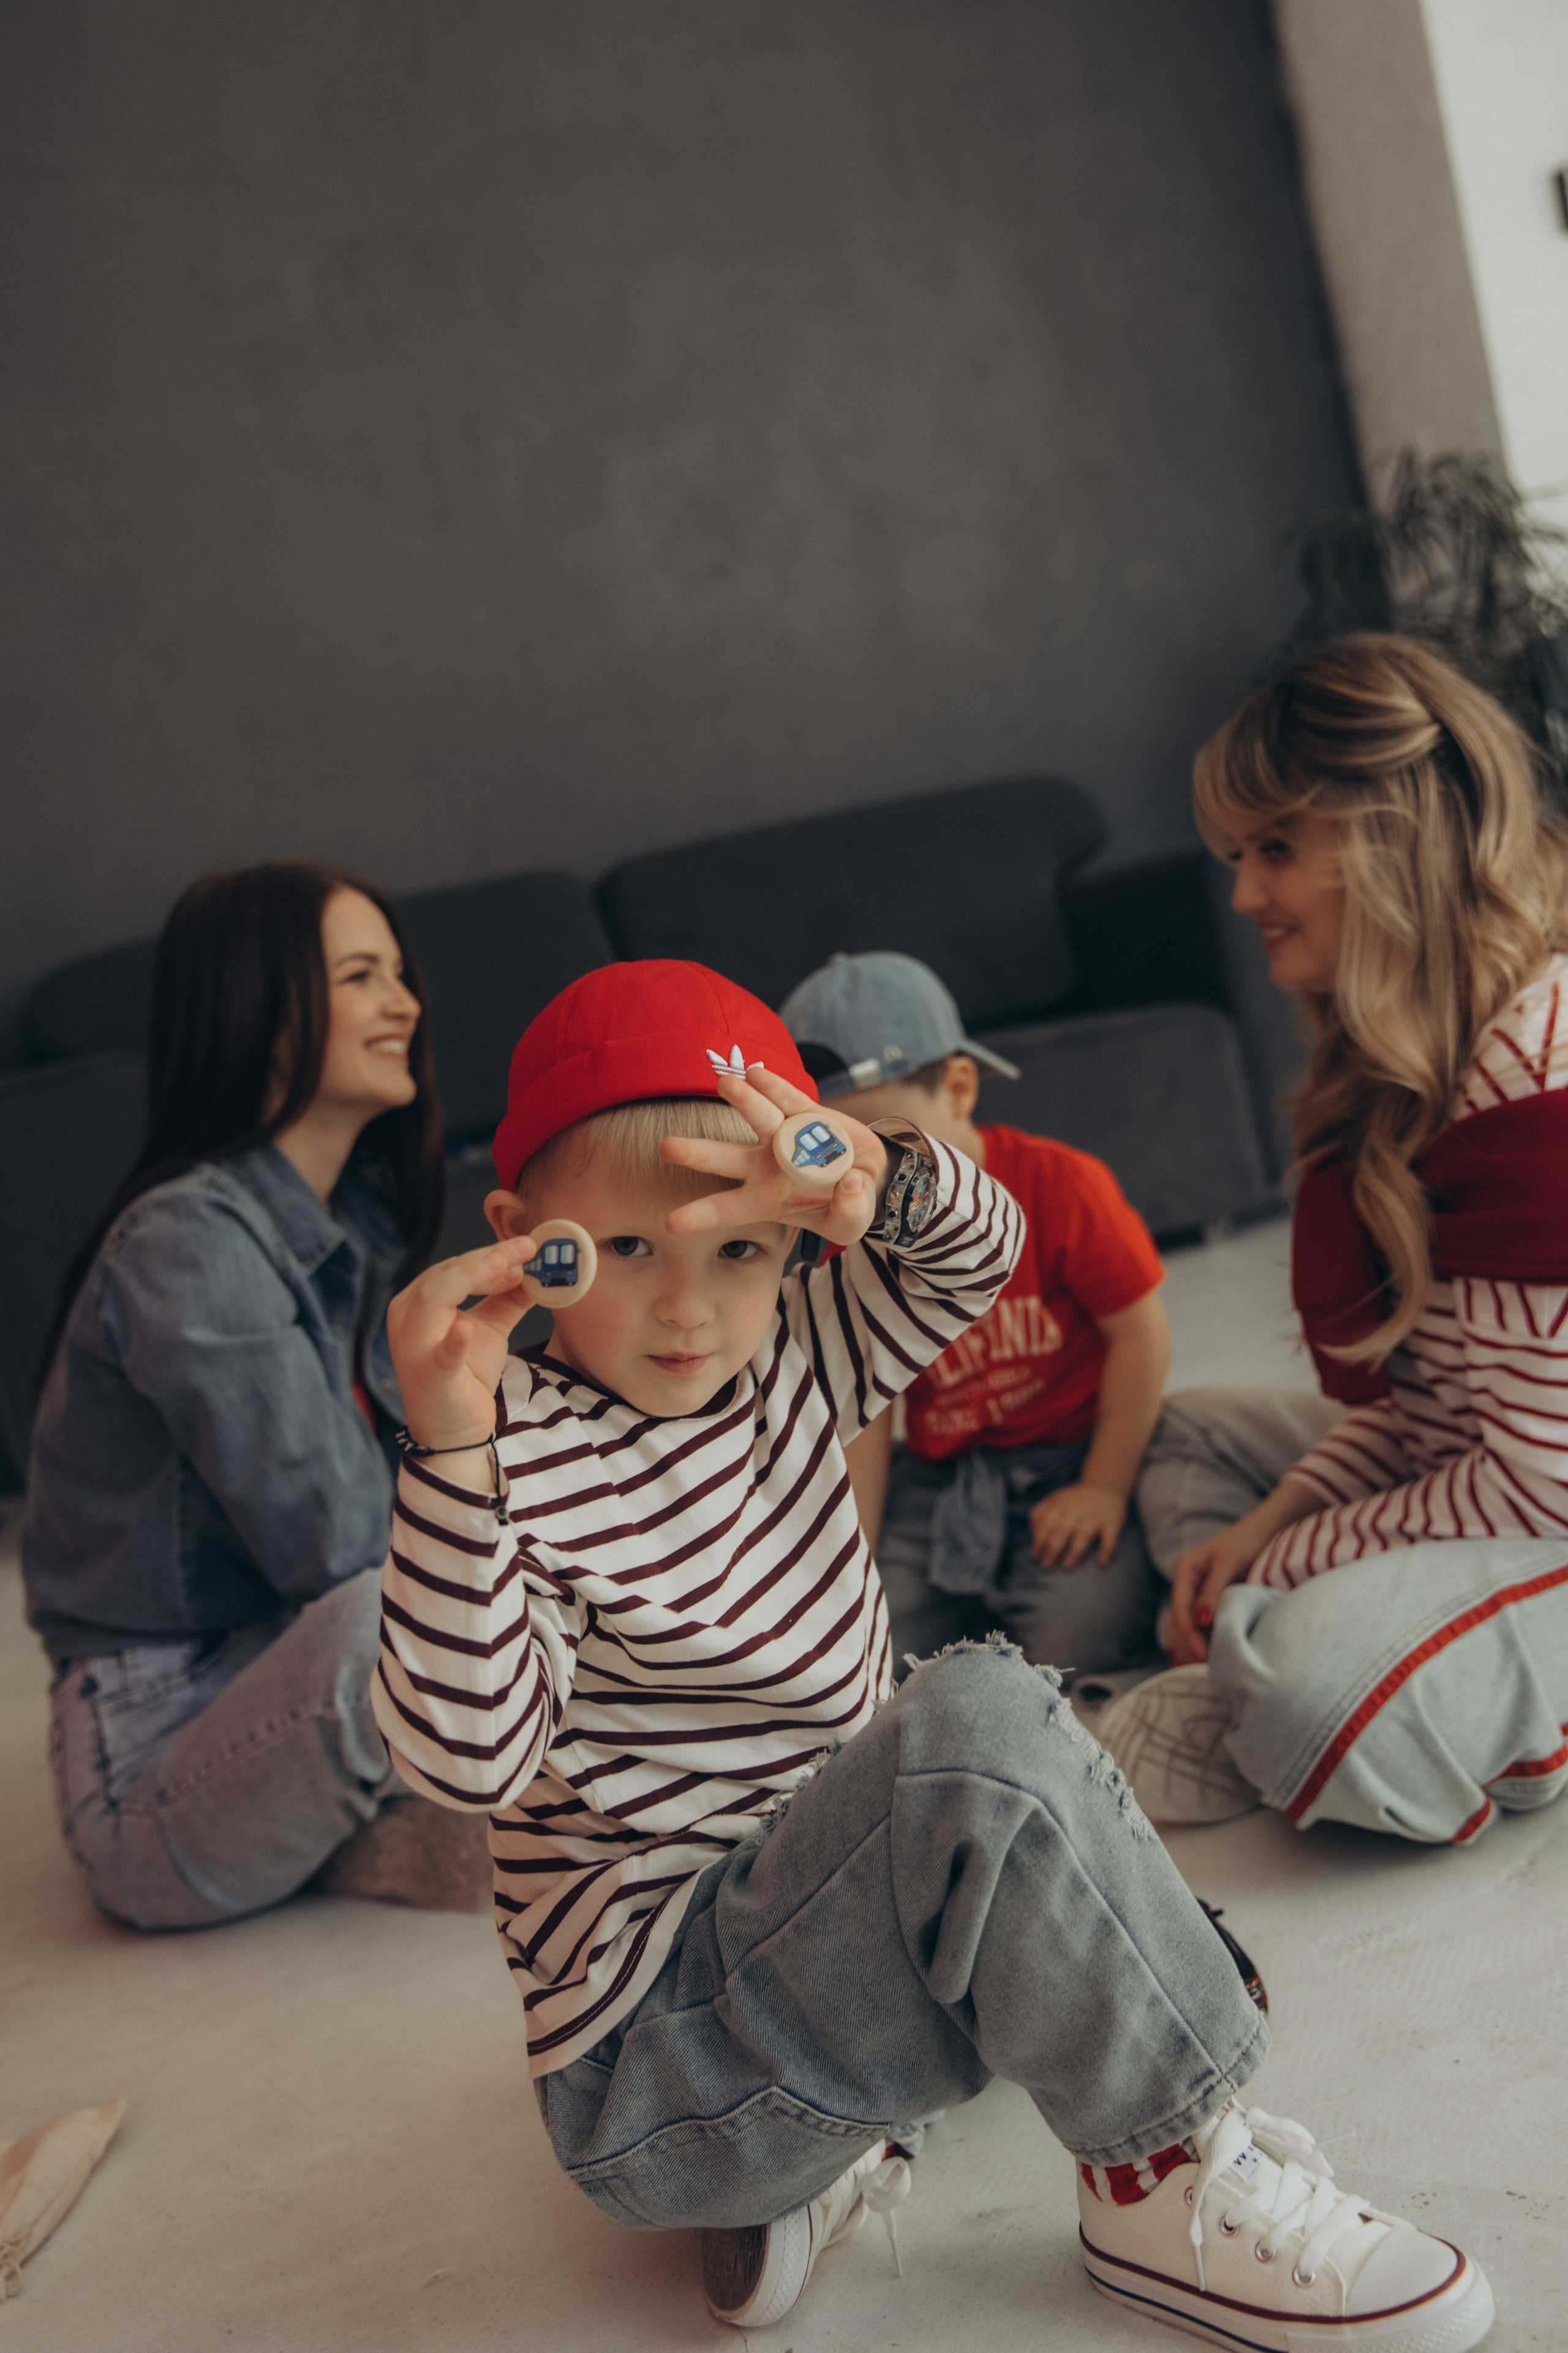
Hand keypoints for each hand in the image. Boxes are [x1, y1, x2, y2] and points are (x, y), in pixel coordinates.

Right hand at [386, 1235, 539, 1451]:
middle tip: (526, 1251)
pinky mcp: (430, 1376)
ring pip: (434, 1297)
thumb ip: (507, 1297)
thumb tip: (533, 1269)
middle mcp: (407, 1317)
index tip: (526, 1249)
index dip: (489, 1255)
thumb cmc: (466, 1374)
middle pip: (445, 1275)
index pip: (452, 1268)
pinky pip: (439, 1355)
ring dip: (473, 1277)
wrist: (455, 1431)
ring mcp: (413, 1347)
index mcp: (418, 1302)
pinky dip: (452, 1342)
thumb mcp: (489, 1327)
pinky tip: (465, 1330)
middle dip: (487, 1259)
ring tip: (508, 1268)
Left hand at [661, 1066, 889, 1248]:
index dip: (699, 1216)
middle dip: (696, 1153)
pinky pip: (789, 1100)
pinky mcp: (806, 1114)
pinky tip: (756, 1073)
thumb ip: (849, 1212)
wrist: (868, 1175)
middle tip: (666, 1148)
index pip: (725, 1209)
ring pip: (758, 1119)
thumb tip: (850, 1183)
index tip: (670, 1225)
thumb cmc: (844, 1207)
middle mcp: (764, 1166)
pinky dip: (774, 1088)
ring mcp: (782, 1137)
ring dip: (743, 1101)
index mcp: (764, 1200)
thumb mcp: (849, 1224)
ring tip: (724, 1084)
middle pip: (724, 1158)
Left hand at [1028, 1482, 1126, 1570]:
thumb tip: (1031, 1533)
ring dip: (1074, 1551)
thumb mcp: (1056, 1499)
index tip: (1035, 1555)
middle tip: (1046, 1565)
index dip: (1039, 1539)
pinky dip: (1106, 1550)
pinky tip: (1101, 1563)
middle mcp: (1077, 1508)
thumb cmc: (1076, 1499)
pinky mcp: (1112, 1521)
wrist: (1106, 1487)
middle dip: (1052, 1548)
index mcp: (1061, 1503)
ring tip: (1067, 1566)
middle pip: (1062, 1529)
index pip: (1047, 1521)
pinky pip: (1110, 1536)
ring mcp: (1095, 1514)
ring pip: (1083, 1533)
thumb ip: (1041, 1512)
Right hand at [1166, 1522, 1263, 1663]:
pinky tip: (1209, 1656)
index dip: (1189, 1632)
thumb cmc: (1246, 1541)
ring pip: (1185, 1624)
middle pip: (1178, 1619)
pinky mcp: (1207, 1599)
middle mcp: (1185, 1581)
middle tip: (1205, 1666)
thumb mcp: (1229, 1563)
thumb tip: (1201, 1621)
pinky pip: (1198, 1623)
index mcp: (1184, 1568)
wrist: (1264, 1531)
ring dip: (1193, 1645)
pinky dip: (1202, 1639)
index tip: (1203, 1653)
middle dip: (1189, 1643)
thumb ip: (1213, 1590)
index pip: (1180, 1607)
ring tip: (1208, 1666)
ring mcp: (1195, 1591)